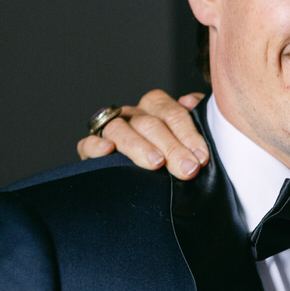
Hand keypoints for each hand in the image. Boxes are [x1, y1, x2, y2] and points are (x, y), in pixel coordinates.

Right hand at [78, 90, 208, 179]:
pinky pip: (87, 143)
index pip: (172, 113)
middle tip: (187, 169)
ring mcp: (110, 131)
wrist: (152, 189)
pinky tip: (108, 150)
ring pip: (119, 129)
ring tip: (156, 163)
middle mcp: (133, 115)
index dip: (189, 134)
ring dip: (139, 146)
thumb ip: (197, 118)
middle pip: (149, 123)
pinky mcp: (91, 150)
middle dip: (171, 147)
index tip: (201, 157)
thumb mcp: (192, 141)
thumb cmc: (177, 160)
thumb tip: (191, 101)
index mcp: (157, 107)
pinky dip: (95, 145)